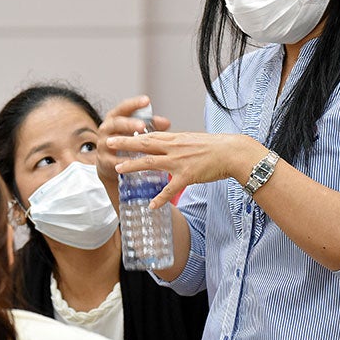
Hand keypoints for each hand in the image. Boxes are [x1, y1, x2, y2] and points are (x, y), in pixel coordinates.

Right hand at [96, 95, 170, 189]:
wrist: (108, 162)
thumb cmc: (125, 141)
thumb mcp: (135, 130)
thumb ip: (151, 125)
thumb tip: (166, 122)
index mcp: (115, 117)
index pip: (124, 107)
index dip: (135, 104)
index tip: (146, 100)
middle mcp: (107, 128)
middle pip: (117, 123)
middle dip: (129, 124)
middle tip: (142, 125)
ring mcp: (103, 144)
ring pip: (112, 141)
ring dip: (125, 142)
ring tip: (137, 143)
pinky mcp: (104, 160)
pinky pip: (113, 160)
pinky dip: (123, 161)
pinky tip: (133, 161)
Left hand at [106, 130, 263, 208]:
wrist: (231, 152)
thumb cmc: (216, 147)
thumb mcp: (193, 140)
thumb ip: (179, 144)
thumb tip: (170, 146)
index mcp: (175, 139)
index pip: (150, 135)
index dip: (132, 135)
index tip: (119, 134)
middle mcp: (174, 148)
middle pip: (144, 144)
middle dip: (124, 144)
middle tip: (107, 143)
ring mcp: (179, 162)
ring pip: (150, 163)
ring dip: (132, 166)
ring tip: (117, 169)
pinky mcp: (187, 176)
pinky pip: (170, 189)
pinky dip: (160, 198)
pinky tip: (151, 205)